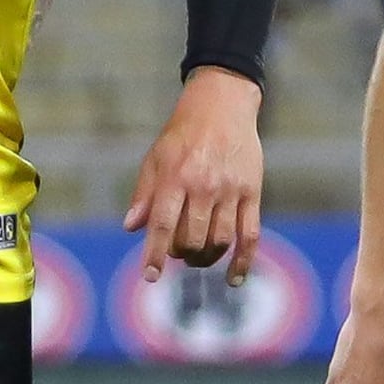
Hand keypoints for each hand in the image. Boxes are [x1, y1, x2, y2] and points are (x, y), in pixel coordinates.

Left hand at [124, 64, 261, 280]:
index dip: (156, 254)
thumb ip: (144, 194)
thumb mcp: (155, 158)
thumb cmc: (182, 134)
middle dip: (181, 254)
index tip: (151, 275)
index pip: (163, 225)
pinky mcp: (252, 192)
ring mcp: (231, 190)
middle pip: (193, 238)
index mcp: (175, 177)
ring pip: (220, 240)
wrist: (222, 105)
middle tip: (178, 251)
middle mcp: (204, 186)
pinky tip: (233, 278)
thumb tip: (131, 228)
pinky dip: (243, 260)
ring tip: (198, 257)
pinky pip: (250, 234)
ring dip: (206, 258)